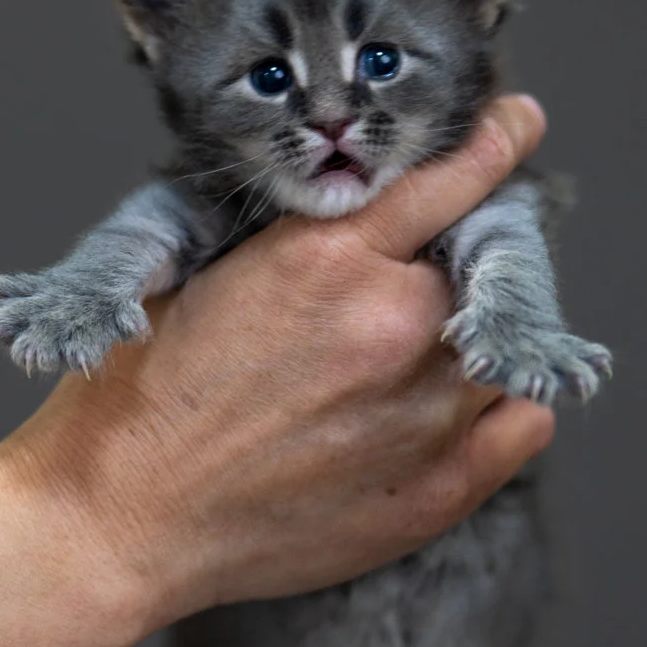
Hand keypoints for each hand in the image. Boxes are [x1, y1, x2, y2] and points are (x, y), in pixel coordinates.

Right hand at [0, 94, 553, 638]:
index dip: (490, 145)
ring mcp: (426, 414)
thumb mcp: (203, 274)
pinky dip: (503, 403)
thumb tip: (362, 219)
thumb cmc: (143, 398)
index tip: (516, 125)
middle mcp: (394, 327)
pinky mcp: (440, 489)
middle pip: (487, 264)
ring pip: (501, 344)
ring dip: (472, 339)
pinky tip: (455, 409)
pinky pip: (525, 420)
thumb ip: (300, 242)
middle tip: (420, 288)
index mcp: (329, 260)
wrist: (121, 521)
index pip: (447, 179)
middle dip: (462, 262)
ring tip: (412, 365)